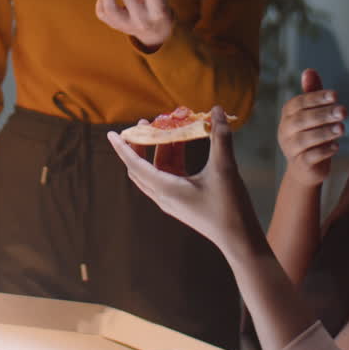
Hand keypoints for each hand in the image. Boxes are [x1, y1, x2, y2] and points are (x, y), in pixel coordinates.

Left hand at [108, 106, 255, 245]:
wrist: (238, 240)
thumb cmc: (229, 207)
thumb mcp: (224, 169)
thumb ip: (220, 138)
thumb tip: (216, 109)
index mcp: (166, 189)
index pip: (135, 166)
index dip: (123, 148)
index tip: (110, 134)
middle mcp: (164, 196)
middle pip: (140, 168)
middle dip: (140, 144)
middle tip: (147, 123)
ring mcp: (172, 200)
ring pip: (155, 171)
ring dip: (159, 149)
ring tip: (168, 128)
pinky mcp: (182, 201)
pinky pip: (168, 175)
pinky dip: (171, 158)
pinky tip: (182, 145)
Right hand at [277, 69, 344, 187]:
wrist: (305, 168)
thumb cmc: (311, 135)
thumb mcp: (311, 114)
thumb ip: (311, 93)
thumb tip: (309, 70)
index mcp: (288, 115)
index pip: (299, 103)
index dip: (316, 98)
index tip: (335, 95)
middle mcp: (285, 131)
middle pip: (302, 120)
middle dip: (323, 114)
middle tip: (343, 111)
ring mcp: (290, 148)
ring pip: (305, 138)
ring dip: (325, 132)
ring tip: (342, 128)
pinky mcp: (300, 164)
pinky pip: (310, 156)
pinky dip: (324, 150)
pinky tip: (336, 146)